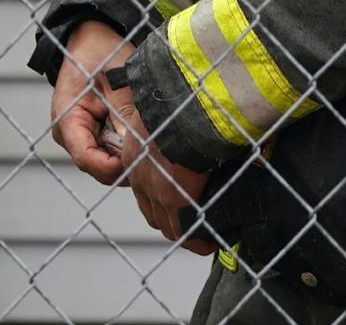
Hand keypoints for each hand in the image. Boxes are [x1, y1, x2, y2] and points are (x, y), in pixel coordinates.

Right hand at [50, 20, 132, 184]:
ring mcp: (78, 136)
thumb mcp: (118, 80)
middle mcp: (68, 133)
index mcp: (67, 119)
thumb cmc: (101, 54)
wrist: (92, 40)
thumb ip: (125, 115)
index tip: (141, 156)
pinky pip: (108, 153)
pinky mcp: (89, 134)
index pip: (87, 160)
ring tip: (145, 137)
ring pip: (105, 164)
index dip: (115, 166)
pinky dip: (124, 148)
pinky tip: (137, 134)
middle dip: (124, 162)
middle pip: (98, 167)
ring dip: (125, 155)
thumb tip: (140, 149)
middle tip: (151, 148)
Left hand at [105, 75, 216, 255]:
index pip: (143, 186)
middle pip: (151, 211)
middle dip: (171, 219)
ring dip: (184, 231)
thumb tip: (191, 122)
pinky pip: (183, 231)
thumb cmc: (182, 104)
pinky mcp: (174, 200)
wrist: (187, 109)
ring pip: (166, 225)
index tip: (178, 200)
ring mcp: (155, 190)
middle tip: (192, 222)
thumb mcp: (167, 113)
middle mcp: (139, 174)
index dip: (160, 197)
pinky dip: (196, 240)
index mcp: (135, 152)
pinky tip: (210, 241)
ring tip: (203, 234)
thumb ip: (172, 124)